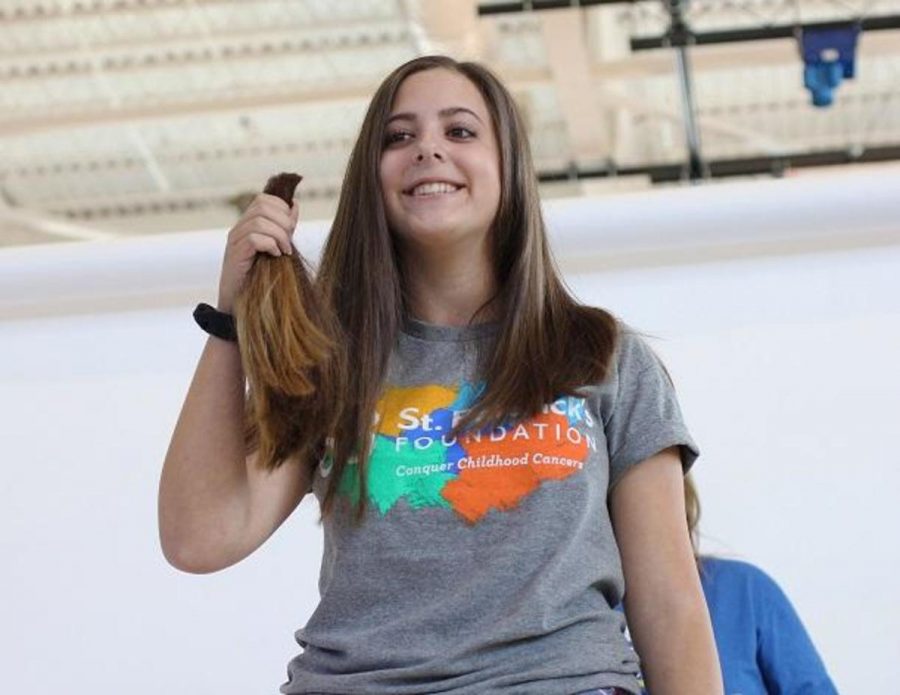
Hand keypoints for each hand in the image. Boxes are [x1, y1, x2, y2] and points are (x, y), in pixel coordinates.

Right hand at [216, 193, 298, 312]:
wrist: (241, 304)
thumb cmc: (261, 277)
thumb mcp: (276, 248)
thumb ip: (284, 227)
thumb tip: (295, 205)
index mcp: (248, 224)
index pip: (263, 199)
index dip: (282, 209)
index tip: (291, 228)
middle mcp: (238, 229)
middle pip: (262, 206)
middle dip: (283, 222)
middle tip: (289, 242)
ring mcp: (234, 241)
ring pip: (259, 221)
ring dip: (279, 235)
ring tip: (284, 251)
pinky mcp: (235, 254)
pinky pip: (254, 238)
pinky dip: (270, 245)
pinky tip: (275, 256)